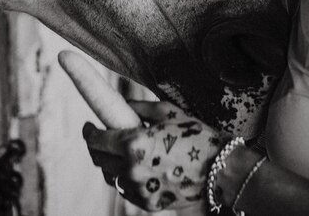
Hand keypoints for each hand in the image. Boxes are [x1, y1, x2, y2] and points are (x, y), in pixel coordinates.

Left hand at [83, 100, 223, 211]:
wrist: (219, 170)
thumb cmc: (195, 135)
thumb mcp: (168, 112)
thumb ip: (140, 106)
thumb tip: (123, 104)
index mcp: (133, 143)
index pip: (96, 140)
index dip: (89, 132)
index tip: (88, 126)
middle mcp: (131, 169)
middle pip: (99, 160)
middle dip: (96, 147)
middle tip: (100, 137)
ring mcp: (138, 190)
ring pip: (111, 177)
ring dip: (110, 164)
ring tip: (118, 152)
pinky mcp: (148, 204)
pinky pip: (126, 191)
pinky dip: (125, 179)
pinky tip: (134, 168)